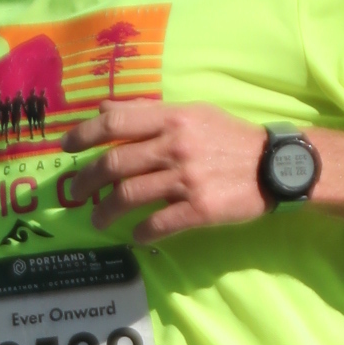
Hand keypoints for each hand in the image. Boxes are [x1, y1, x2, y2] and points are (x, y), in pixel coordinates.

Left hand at [64, 101, 273, 239]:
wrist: (277, 166)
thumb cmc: (231, 138)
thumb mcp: (193, 113)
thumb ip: (148, 111)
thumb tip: (104, 108)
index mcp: (172, 118)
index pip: (115, 122)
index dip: (84, 134)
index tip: (67, 147)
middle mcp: (175, 146)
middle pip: (114, 164)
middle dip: (86, 181)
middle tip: (75, 194)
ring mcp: (186, 179)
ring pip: (129, 196)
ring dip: (106, 212)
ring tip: (97, 220)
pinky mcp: (199, 209)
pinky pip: (158, 224)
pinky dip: (140, 232)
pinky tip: (135, 236)